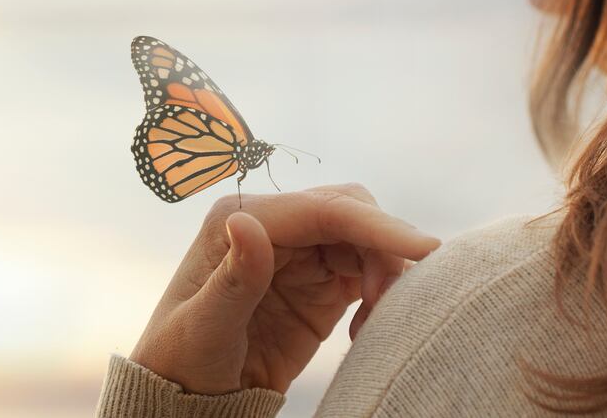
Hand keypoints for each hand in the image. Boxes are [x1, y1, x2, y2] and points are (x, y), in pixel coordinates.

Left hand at [129, 183, 440, 394]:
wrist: (192, 396)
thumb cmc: (183, 361)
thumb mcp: (202, 329)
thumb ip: (233, 279)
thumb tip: (244, 221)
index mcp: (240, 219)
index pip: (321, 209)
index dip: (375, 224)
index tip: (423, 248)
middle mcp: (273, 225)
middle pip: (351, 212)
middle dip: (382, 247)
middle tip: (386, 300)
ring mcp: (299, 252)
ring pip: (365, 239)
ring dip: (384, 272)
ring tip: (372, 322)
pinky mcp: (320, 282)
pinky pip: (368, 270)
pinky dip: (381, 293)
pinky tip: (365, 328)